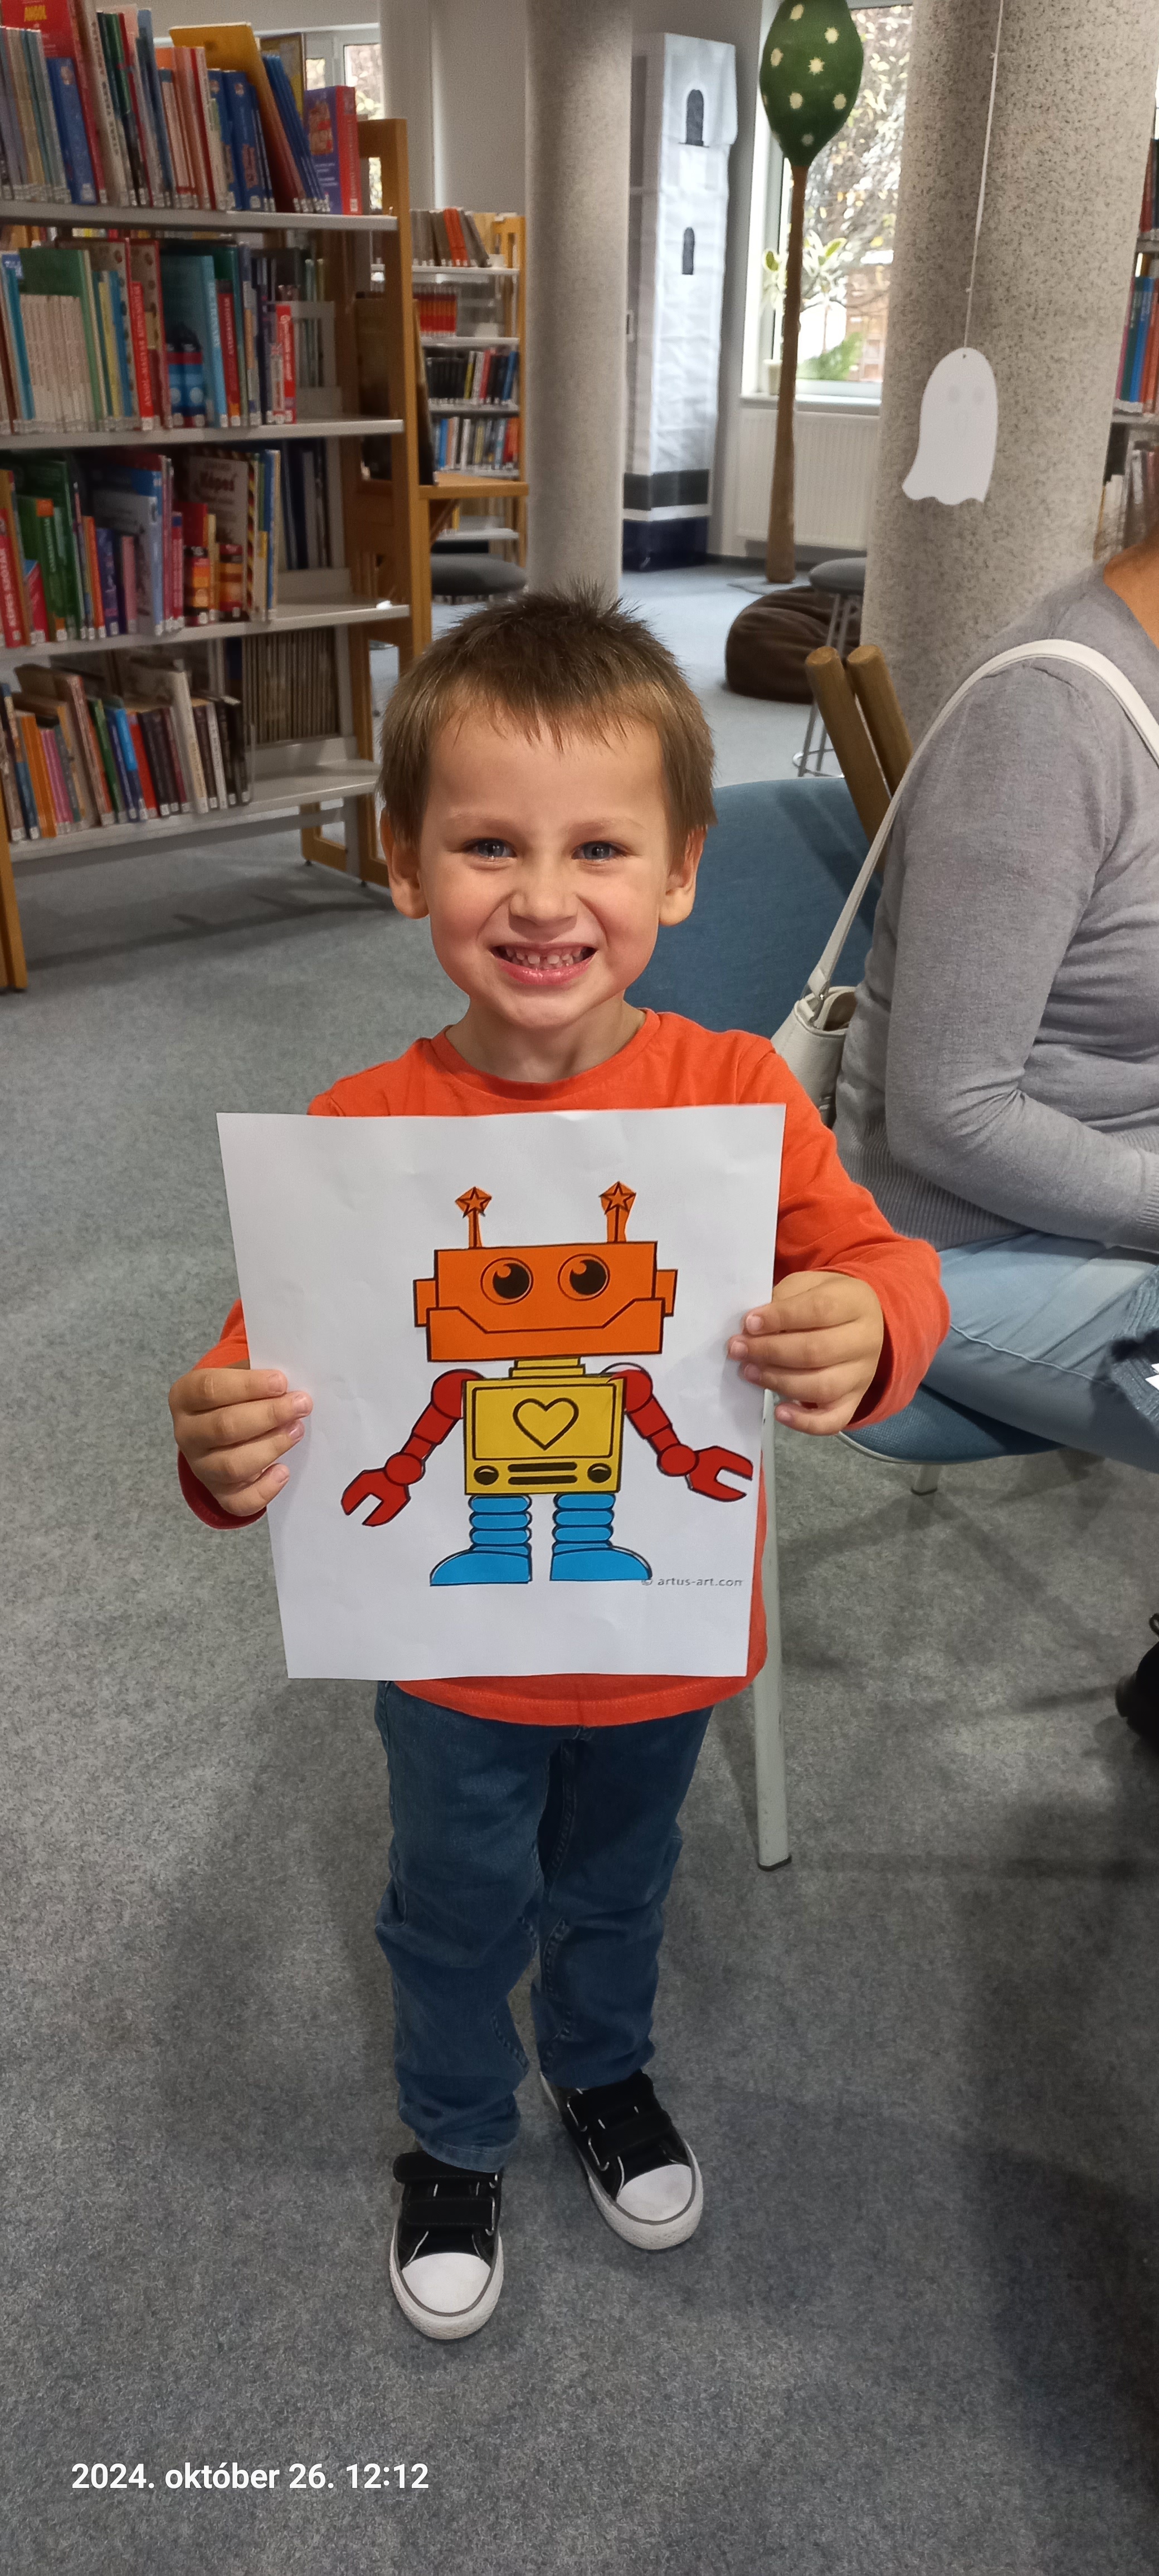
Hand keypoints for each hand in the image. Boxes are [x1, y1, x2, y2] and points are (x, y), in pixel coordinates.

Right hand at [169, 1365, 311, 1516]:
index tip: (281, 1382)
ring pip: (232, 1465)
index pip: (210, 1389)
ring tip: (297, 1430)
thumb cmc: (237, 1396)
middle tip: (301, 1405)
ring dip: (271, 1446)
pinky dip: (264, 1490)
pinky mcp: (219, 1493)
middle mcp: (187, 1434)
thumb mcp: (238, 1376)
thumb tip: (292, 1379)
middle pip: (224, 1427)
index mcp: (185, 1397)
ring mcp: (201, 1467)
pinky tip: (282, 1471)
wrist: (222, 1428)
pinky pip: (239, 1501)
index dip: (248, 1386)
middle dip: (269, 1415)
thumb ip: (258, 1376)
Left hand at [727, 1270, 884, 1436]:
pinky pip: (832, 1421)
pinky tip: (779, 1412)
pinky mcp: (854, 1401)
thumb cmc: (823, 1301)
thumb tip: (751, 1329)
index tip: (749, 1323)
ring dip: (778, 1381)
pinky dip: (804, 1422)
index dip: (780, 1318)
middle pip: (816, 1351)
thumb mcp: (806, 1287)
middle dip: (770, 1352)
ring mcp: (862, 1376)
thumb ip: (782, 1302)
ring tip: (749, 1372)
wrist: (858, 1321)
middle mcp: (865, 1342)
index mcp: (855, 1304)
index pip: (818, 1310)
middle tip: (738, 1349)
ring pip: (821, 1387)